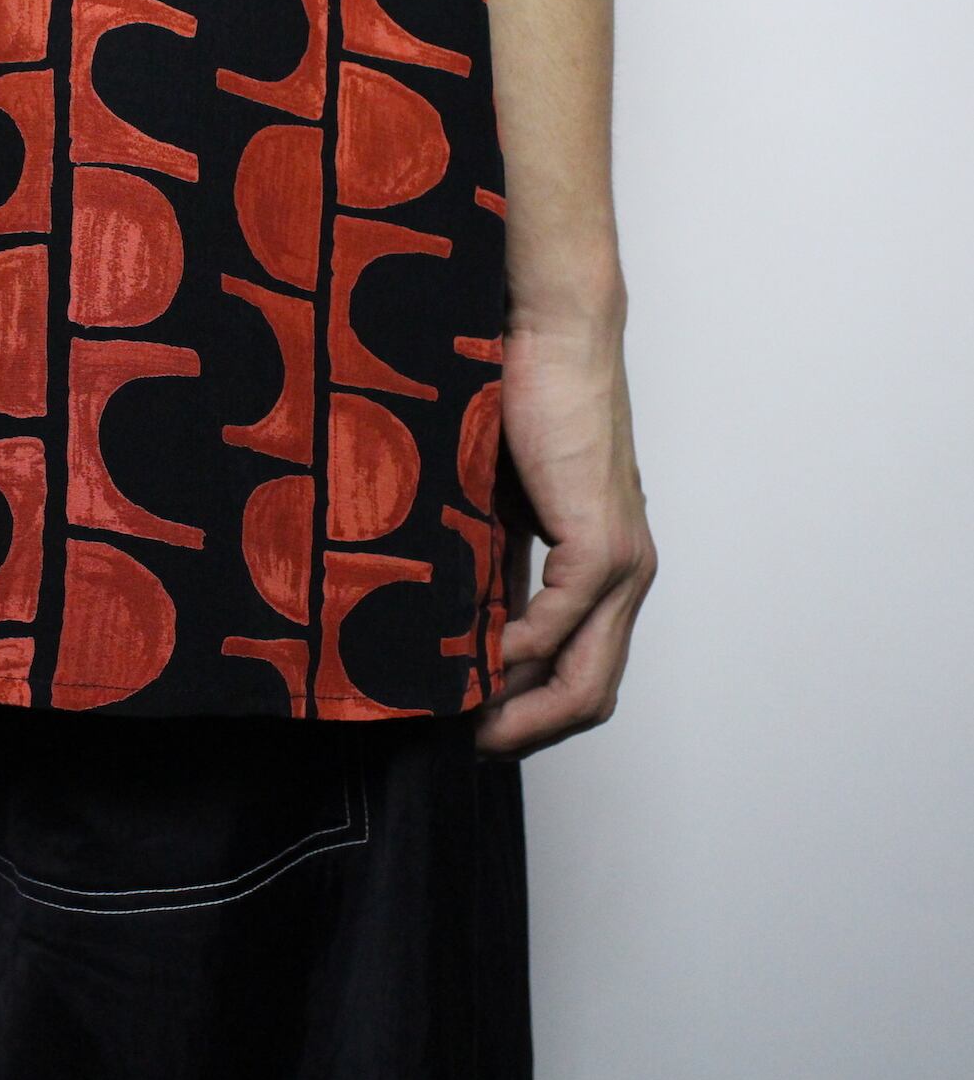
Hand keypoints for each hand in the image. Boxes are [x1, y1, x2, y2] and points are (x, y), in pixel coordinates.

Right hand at [473, 299, 656, 760]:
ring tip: (467, 719)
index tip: (471, 724)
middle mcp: (625, 576)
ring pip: (587, 675)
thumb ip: (492, 566)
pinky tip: (474, 652)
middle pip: (593, 694)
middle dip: (531, 733)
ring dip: (525, 709)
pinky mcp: (601, 539)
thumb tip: (454, 625)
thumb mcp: (499, 508)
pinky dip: (516, 650)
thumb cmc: (523, 406)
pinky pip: (561, 624)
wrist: (552, 336)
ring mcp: (621, 562)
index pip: (581, 671)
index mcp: (604, 570)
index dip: (531, 713)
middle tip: (470, 743)